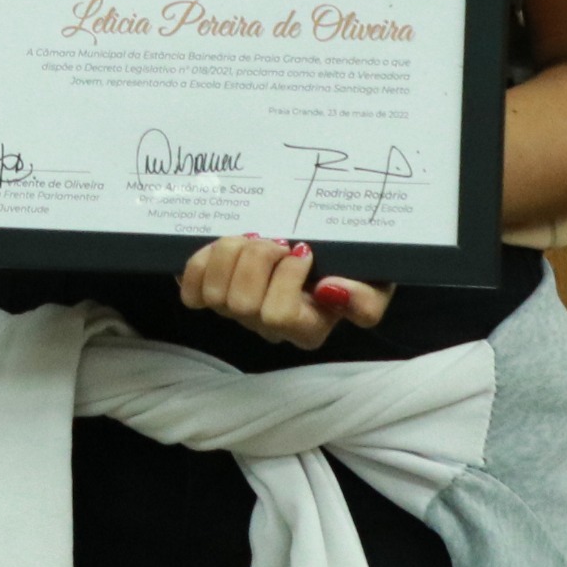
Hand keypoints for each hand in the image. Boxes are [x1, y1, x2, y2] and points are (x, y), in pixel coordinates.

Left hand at [177, 233, 393, 351]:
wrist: (330, 247)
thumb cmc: (353, 268)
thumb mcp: (377, 284)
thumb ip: (365, 300)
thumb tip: (328, 291)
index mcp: (308, 329)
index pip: (280, 316)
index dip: (286, 277)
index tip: (305, 250)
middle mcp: (268, 327)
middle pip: (241, 304)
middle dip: (258, 259)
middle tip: (277, 240)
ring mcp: (237, 312)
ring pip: (213, 293)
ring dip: (230, 254)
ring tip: (253, 238)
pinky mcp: (212, 294)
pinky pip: (190, 290)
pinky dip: (199, 263)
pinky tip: (221, 248)